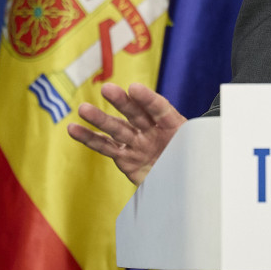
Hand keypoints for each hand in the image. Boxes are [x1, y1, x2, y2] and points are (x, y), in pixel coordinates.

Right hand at [67, 82, 185, 185]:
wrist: (184, 182)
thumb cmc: (193, 163)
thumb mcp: (196, 153)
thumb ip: (190, 149)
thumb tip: (190, 154)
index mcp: (174, 124)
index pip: (160, 108)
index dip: (147, 99)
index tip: (134, 88)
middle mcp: (153, 130)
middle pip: (135, 114)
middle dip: (122, 102)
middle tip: (107, 89)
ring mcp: (138, 143)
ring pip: (116, 129)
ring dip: (99, 119)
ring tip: (82, 109)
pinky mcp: (125, 158)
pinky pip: (105, 147)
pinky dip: (89, 138)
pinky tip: (74, 129)